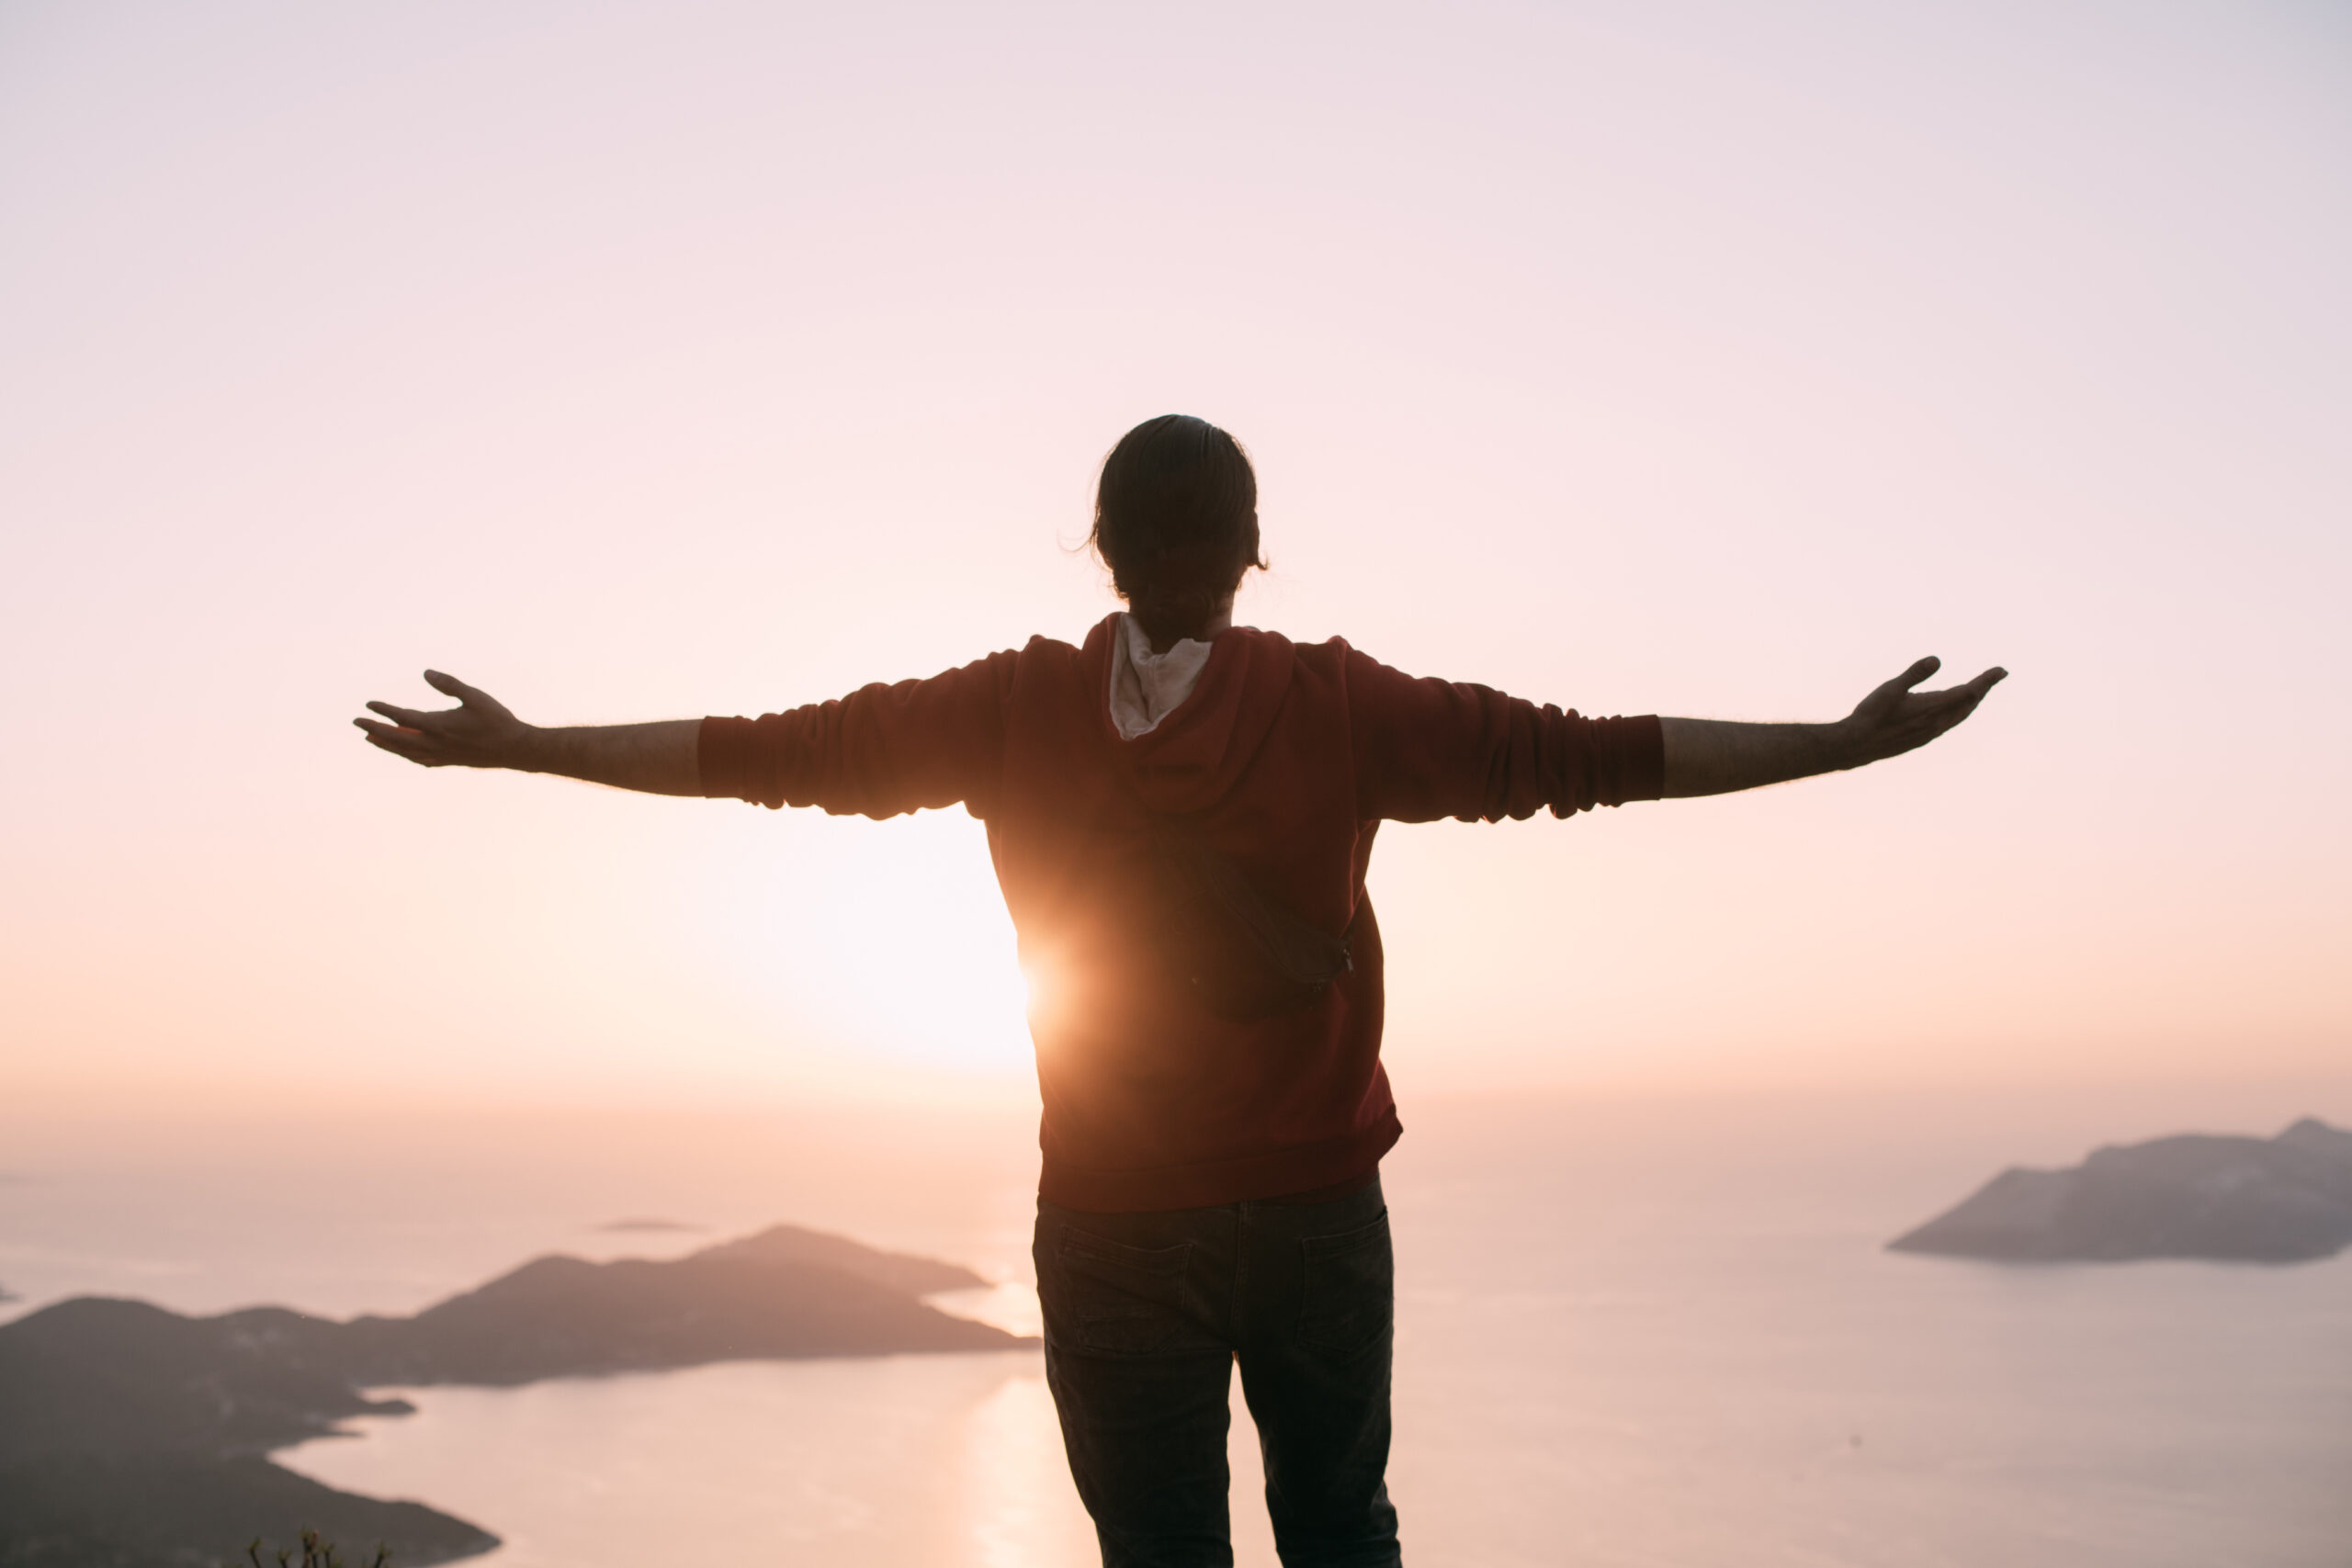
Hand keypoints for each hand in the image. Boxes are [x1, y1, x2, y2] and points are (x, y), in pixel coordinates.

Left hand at [355, 671, 537, 769]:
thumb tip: (426, 672)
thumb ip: (449, 684)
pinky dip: (408, 755)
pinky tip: (405, 753)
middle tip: (357, 722)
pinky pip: (421, 760)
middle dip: (375, 729)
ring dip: (387, 744)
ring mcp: (442, 755)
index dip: (384, 711)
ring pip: (406, 751)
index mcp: (439, 726)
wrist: (515, 749)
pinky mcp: (450, 761)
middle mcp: (436, 743)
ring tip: (371, 738)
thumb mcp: (475, 696)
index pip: (403, 718)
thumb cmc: (497, 720)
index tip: (368, 704)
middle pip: (397, 738)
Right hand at [1833, 657, 2006, 769]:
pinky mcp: (1922, 739)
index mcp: (1932, 708)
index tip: (2001, 670)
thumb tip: (1937, 659)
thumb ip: (1915, 674)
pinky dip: (1958, 713)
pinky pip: (1948, 724)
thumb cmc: (1871, 714)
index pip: (1968, 692)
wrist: (1857, 745)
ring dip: (1971, 703)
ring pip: (1959, 716)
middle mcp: (1936, 723)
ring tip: (1978, 693)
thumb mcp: (1891, 688)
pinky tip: (1951, 712)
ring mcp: (1930, 733)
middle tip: (1994, 677)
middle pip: (1968, 705)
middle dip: (1982, 690)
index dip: (1986, 681)